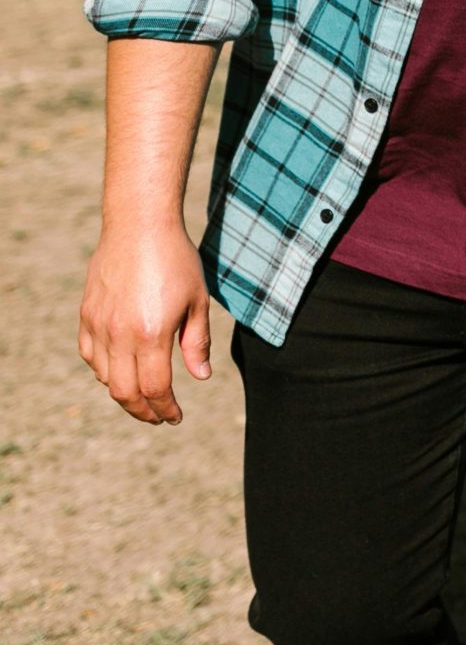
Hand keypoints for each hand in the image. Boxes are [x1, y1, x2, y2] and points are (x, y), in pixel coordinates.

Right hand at [78, 222, 212, 423]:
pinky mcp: (86, 315)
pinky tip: (121, 370)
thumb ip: (197, 343)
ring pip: (104, 377)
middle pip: (125, 392)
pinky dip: (104, 371)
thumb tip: (200, 377)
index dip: (166, 409)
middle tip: (159, 416)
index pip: (156, 389)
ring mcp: (98, 325)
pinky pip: (89, 355)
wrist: (139, 227)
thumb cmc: (177, 261)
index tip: (175, 417)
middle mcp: (119, 334)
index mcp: (152, 333)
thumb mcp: (198, 301)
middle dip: (143, 411)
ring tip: (145, 395)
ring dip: (124, 392)